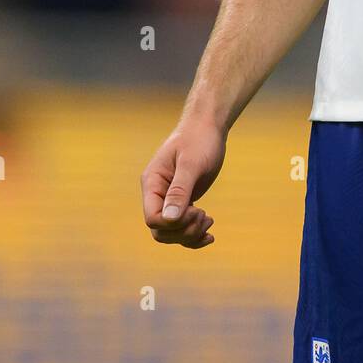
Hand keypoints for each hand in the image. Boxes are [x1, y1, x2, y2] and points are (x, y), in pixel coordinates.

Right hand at [141, 117, 227, 248]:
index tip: (196, 211)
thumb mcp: (191, 164)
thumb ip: (180, 190)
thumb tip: (170, 219)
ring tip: (209, 221)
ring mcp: (169, 199)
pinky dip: (194, 235)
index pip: (152, 219)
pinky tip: (209, 236)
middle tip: (205, 217)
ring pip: (172, 233)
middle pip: (161, 231)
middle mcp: (157, 194)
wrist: (208, 127)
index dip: (173, 224)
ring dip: (191, 234)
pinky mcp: (183, 201)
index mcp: (152, 183)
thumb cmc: (199, 140)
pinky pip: (182, 227)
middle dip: (183, 231)